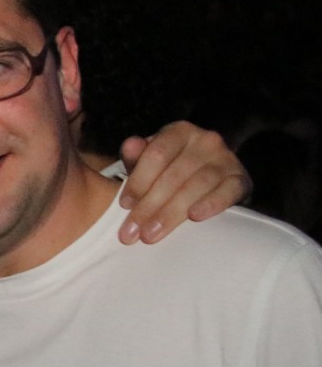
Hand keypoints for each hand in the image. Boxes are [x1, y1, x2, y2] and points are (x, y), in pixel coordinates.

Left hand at [117, 121, 249, 243]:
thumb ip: (136, 156)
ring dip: (171, 212)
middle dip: (149, 206)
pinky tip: (195, 216)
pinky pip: (228, 191)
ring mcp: (226, 159)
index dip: (139, 181)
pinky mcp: (241, 179)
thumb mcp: (150, 160)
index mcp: (179, 132)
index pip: (157, 155)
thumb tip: (130, 146)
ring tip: (152, 234)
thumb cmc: (172, 167)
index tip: (125, 205)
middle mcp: (205, 141)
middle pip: (174, 175)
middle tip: (132, 232)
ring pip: (197, 185)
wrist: (213, 174)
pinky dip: (211, 203)